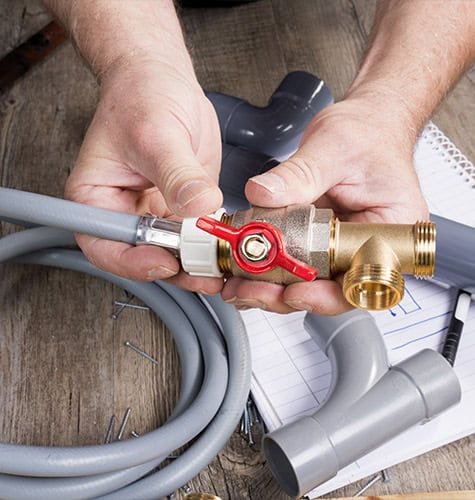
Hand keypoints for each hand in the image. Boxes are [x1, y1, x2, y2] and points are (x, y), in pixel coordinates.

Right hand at [65, 58, 223, 293]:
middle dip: (176, 268)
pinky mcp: (181, 209)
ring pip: (172, 253)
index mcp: (95, 198)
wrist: (164, 81)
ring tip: (221, 265)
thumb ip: (178, 174)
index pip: (104, 246)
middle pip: (142, 256)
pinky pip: (194, 237)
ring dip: (198, 263)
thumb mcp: (157, 133)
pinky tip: (227, 245)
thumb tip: (198, 206)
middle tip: (205, 270)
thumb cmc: (141, 97)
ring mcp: (153, 212)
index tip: (166, 261)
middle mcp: (122, 211)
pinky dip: (210, 245)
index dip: (133, 262)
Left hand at [221, 97, 428, 314]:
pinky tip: (244, 269)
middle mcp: (369, 245)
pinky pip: (296, 262)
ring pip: (309, 282)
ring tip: (240, 282)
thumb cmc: (368, 133)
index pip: (363, 279)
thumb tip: (264, 194)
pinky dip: (269, 269)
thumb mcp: (333, 147)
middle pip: (330, 290)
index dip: (326, 295)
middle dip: (286, 295)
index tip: (293, 292)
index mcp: (391, 227)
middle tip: (250, 289)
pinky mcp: (320, 240)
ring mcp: (342, 245)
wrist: (365, 124)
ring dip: (272, 287)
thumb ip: (299, 174)